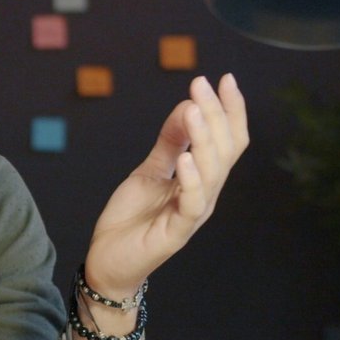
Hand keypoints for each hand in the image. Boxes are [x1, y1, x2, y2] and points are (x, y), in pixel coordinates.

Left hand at [81, 73, 248, 298]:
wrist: (108, 260)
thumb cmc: (132, 218)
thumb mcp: (149, 170)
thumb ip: (170, 142)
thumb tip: (186, 105)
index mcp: (203, 179)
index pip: (228, 140)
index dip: (230, 110)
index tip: (224, 79)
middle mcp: (206, 194)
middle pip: (224, 150)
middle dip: (216, 113)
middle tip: (201, 84)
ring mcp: (194, 213)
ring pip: (213, 172)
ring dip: (204, 137)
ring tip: (193, 109)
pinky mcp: (177, 232)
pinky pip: (193, 204)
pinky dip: (191, 179)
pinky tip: (184, 158)